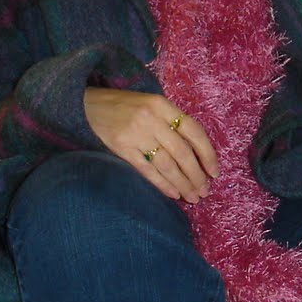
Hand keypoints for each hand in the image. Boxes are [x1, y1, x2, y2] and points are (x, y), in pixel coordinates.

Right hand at [82, 88, 218, 203]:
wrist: (85, 106)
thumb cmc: (123, 106)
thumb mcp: (150, 104)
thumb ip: (170, 121)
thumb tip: (196, 152)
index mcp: (162, 105)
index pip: (193, 130)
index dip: (207, 153)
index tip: (215, 172)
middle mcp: (151, 118)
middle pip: (182, 151)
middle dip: (196, 175)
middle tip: (204, 191)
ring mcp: (136, 134)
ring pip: (167, 164)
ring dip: (182, 183)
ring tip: (192, 197)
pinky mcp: (121, 148)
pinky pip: (147, 170)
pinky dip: (162, 184)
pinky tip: (173, 194)